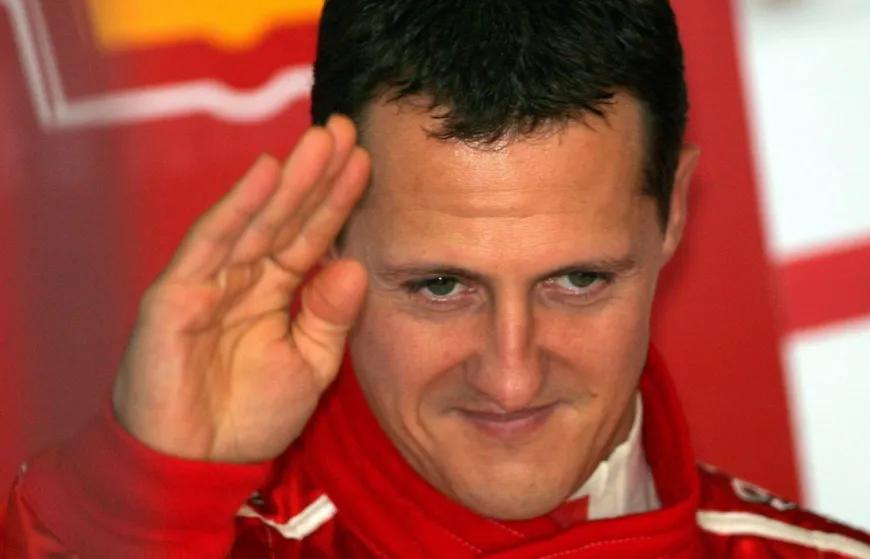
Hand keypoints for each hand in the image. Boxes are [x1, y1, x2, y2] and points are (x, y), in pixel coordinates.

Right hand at [111, 116, 369, 462]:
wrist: (196, 466)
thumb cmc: (248, 416)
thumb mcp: (310, 365)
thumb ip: (332, 317)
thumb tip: (354, 265)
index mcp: (276, 291)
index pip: (313, 235)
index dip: (338, 199)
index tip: (368, 161)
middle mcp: (245, 277)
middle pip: (287, 216)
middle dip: (317, 174)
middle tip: (349, 129)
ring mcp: (209, 281)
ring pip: (255, 220)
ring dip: (288, 179)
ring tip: (322, 139)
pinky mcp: (177, 295)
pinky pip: (210, 243)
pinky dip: (238, 207)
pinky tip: (267, 171)